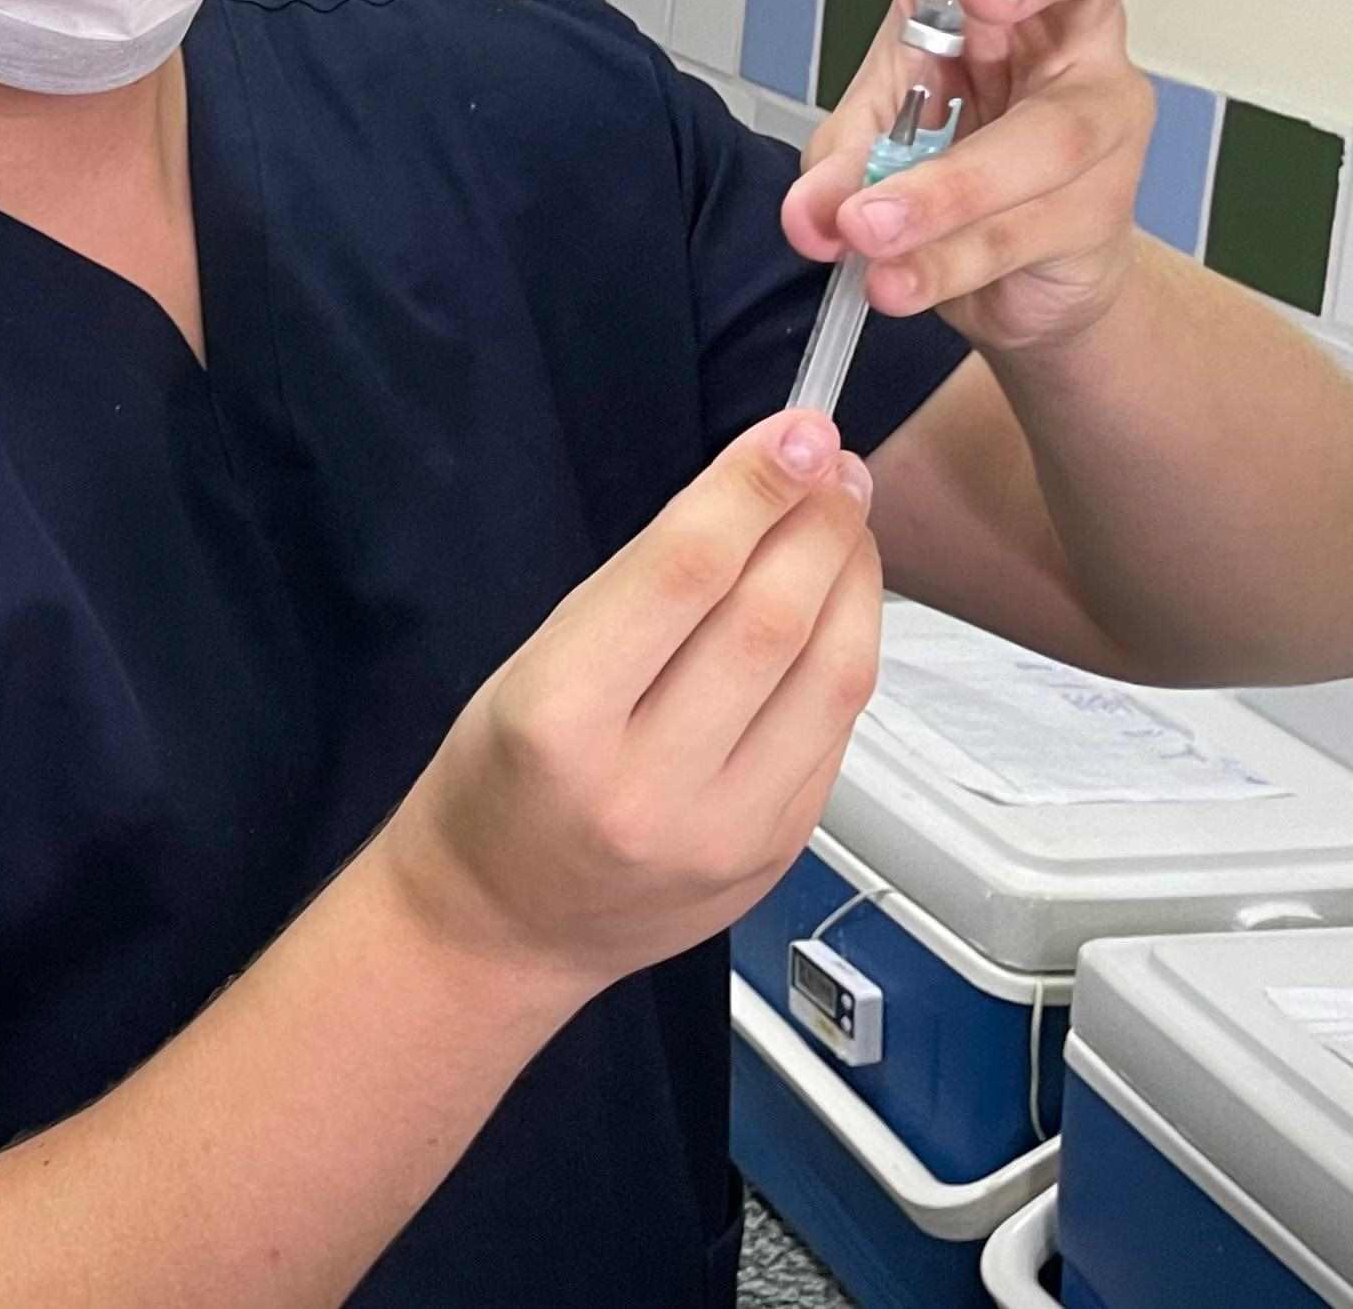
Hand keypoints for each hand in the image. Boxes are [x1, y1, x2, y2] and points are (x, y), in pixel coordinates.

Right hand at [374, 413, 882, 994]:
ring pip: (832, 677)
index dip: (752, 489)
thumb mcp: (530, 668)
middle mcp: (650, 782)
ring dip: (855, 580)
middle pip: (772, 621)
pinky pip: (837, 731)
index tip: (799, 426)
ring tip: (848, 520)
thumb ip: (643, 595)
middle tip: (835, 462)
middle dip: (819, 523)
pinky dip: (850, 649)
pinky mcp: (779, 853)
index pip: (682, 577)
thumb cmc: (496, 778)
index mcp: (560, 719)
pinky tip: (838, 605)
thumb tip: (758, 496)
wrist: (500, 925)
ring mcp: (727, 830)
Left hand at [785, 0, 1156, 351]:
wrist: (1010, 277)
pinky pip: (1034, 226)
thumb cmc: (942, 160)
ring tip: (870, 228)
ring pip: (1052, 130)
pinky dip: (952, 259)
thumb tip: (813, 213)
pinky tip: (899, 281)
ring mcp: (1102, 111)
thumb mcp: (865, 148)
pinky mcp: (1106, 204)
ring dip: (950, 184)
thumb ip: (836, 169)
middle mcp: (1067, 26)